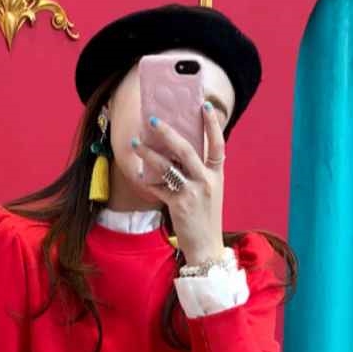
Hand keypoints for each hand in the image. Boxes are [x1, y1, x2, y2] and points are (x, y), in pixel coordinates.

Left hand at [131, 102, 226, 265]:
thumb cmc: (205, 216)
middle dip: (167, 133)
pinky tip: (138, 174)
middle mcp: (206, 180)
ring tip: (135, 142)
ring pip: (167, 166)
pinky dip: (146, 181)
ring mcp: (192, 192)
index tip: (204, 105)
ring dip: (148, 153)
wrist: (206, 246)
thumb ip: (199, 172)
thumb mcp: (209, 191)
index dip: (211, 124)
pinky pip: (158, 187)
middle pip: (186, 149)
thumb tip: (176, 152)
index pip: (217, 143)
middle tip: (153, 119)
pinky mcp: (178, 204)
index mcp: (216, 173)